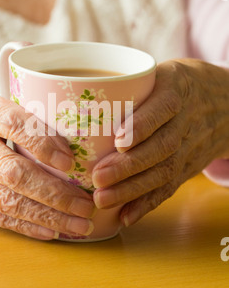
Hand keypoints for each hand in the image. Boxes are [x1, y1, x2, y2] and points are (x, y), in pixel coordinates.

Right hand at [0, 84, 95, 239]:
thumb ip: (21, 118)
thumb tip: (70, 139)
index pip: (12, 123)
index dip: (41, 143)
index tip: (70, 160)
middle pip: (14, 172)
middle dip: (54, 194)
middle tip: (86, 204)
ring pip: (7, 201)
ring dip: (47, 216)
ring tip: (79, 224)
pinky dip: (25, 226)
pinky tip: (51, 231)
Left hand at [92, 60, 228, 225]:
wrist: (225, 102)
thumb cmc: (179, 84)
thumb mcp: (163, 71)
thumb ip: (128, 82)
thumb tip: (74, 92)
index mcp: (178, 88)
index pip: (164, 107)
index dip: (143, 125)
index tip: (118, 141)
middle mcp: (187, 120)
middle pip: (161, 146)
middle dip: (128, 166)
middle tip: (98, 178)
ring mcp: (190, 146)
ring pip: (164, 171)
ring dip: (132, 190)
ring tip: (102, 199)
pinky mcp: (188, 166)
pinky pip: (170, 187)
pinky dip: (147, 204)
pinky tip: (125, 216)